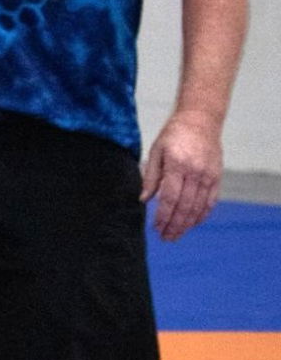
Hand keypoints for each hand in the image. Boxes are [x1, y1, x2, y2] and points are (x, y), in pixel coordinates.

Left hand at [141, 110, 222, 240]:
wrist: (200, 120)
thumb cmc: (173, 135)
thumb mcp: (156, 151)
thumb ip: (150, 177)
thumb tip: (143, 200)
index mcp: (177, 164)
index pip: (170, 197)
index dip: (163, 216)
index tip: (155, 228)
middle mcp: (195, 172)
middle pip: (185, 206)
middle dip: (174, 225)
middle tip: (165, 238)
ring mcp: (209, 176)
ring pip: (198, 207)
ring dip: (187, 225)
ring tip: (176, 235)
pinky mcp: (217, 177)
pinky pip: (210, 202)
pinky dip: (201, 215)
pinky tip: (192, 224)